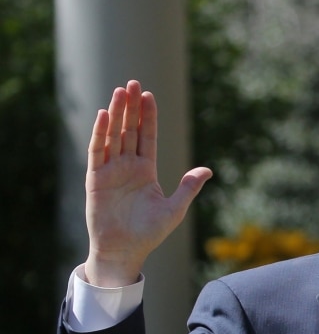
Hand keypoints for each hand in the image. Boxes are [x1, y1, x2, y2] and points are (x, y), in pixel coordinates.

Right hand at [84, 80, 210, 286]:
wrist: (126, 251)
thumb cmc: (150, 233)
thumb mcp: (175, 208)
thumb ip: (189, 187)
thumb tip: (208, 170)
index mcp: (145, 171)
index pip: (147, 137)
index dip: (148, 117)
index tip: (149, 96)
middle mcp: (127, 167)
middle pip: (129, 130)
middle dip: (131, 107)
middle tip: (133, 82)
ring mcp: (110, 171)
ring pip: (113, 136)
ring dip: (116, 113)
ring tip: (120, 91)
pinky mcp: (96, 179)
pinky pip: (98, 152)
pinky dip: (100, 133)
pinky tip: (104, 115)